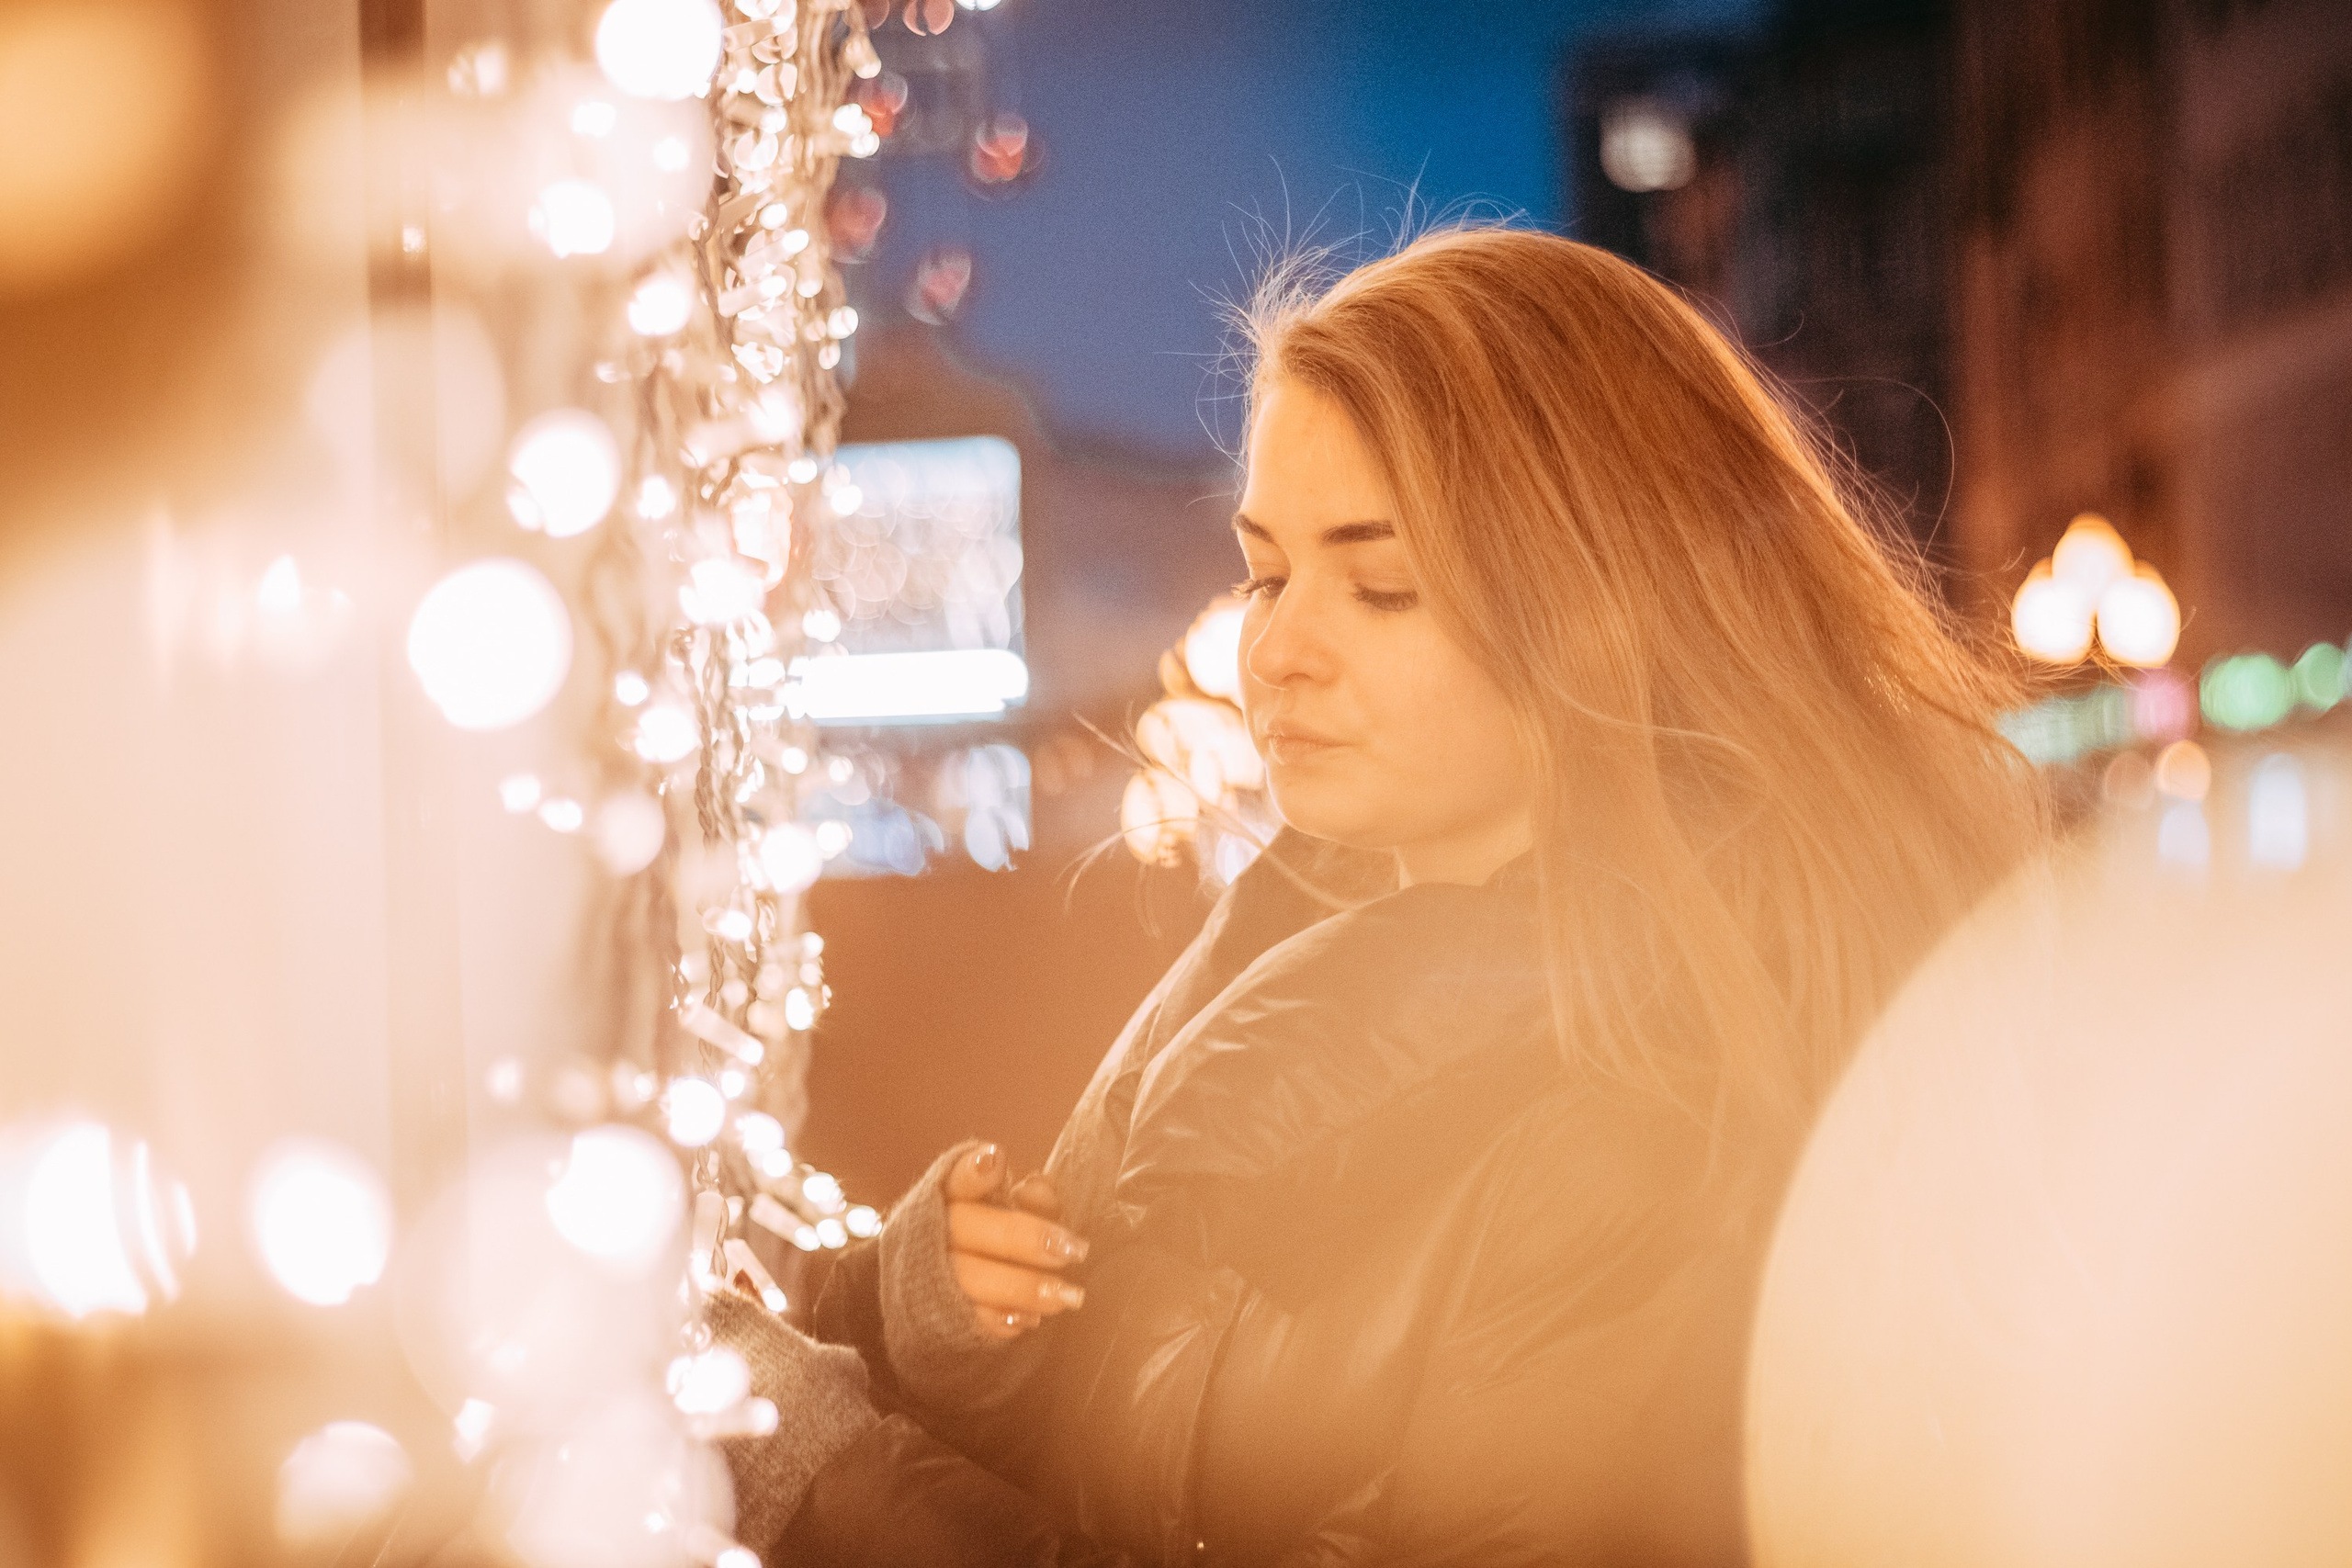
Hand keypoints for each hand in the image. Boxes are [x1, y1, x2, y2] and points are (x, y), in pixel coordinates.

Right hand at [944, 1143, 1088, 1341]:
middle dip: (1025, 1239)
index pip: (955, 1177)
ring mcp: (932, 1274)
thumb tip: (1041, 1188)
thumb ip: (1025, 1198)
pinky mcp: (939, 1315)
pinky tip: (1032, 1319)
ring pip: (972, 1279)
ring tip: (1069, 1295)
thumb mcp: (999, 1210)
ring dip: (1025, 1287)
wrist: (924, 1289)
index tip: (997, 1161)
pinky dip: (1003, 1320)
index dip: (972, 1170)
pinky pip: (969, 1319)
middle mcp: (932, 1231)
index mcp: (946, 1196)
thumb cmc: (979, 1236)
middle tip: (1076, 1250)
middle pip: (970, 1228)